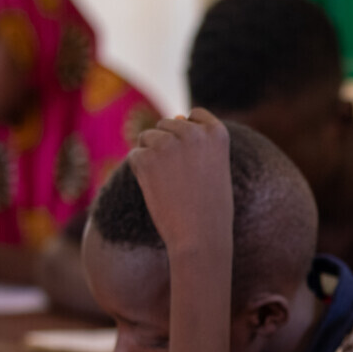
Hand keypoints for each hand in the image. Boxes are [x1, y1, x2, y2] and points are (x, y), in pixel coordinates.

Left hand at [125, 110, 231, 256]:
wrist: (200, 236)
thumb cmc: (210, 205)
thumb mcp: (215, 166)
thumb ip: (198, 140)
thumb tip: (175, 114)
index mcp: (217, 132)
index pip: (195, 114)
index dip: (190, 135)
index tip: (194, 158)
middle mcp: (193, 132)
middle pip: (167, 124)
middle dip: (167, 146)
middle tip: (180, 178)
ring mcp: (169, 143)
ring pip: (147, 137)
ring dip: (152, 157)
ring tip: (169, 184)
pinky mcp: (147, 158)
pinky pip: (135, 156)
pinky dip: (141, 172)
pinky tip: (157, 190)